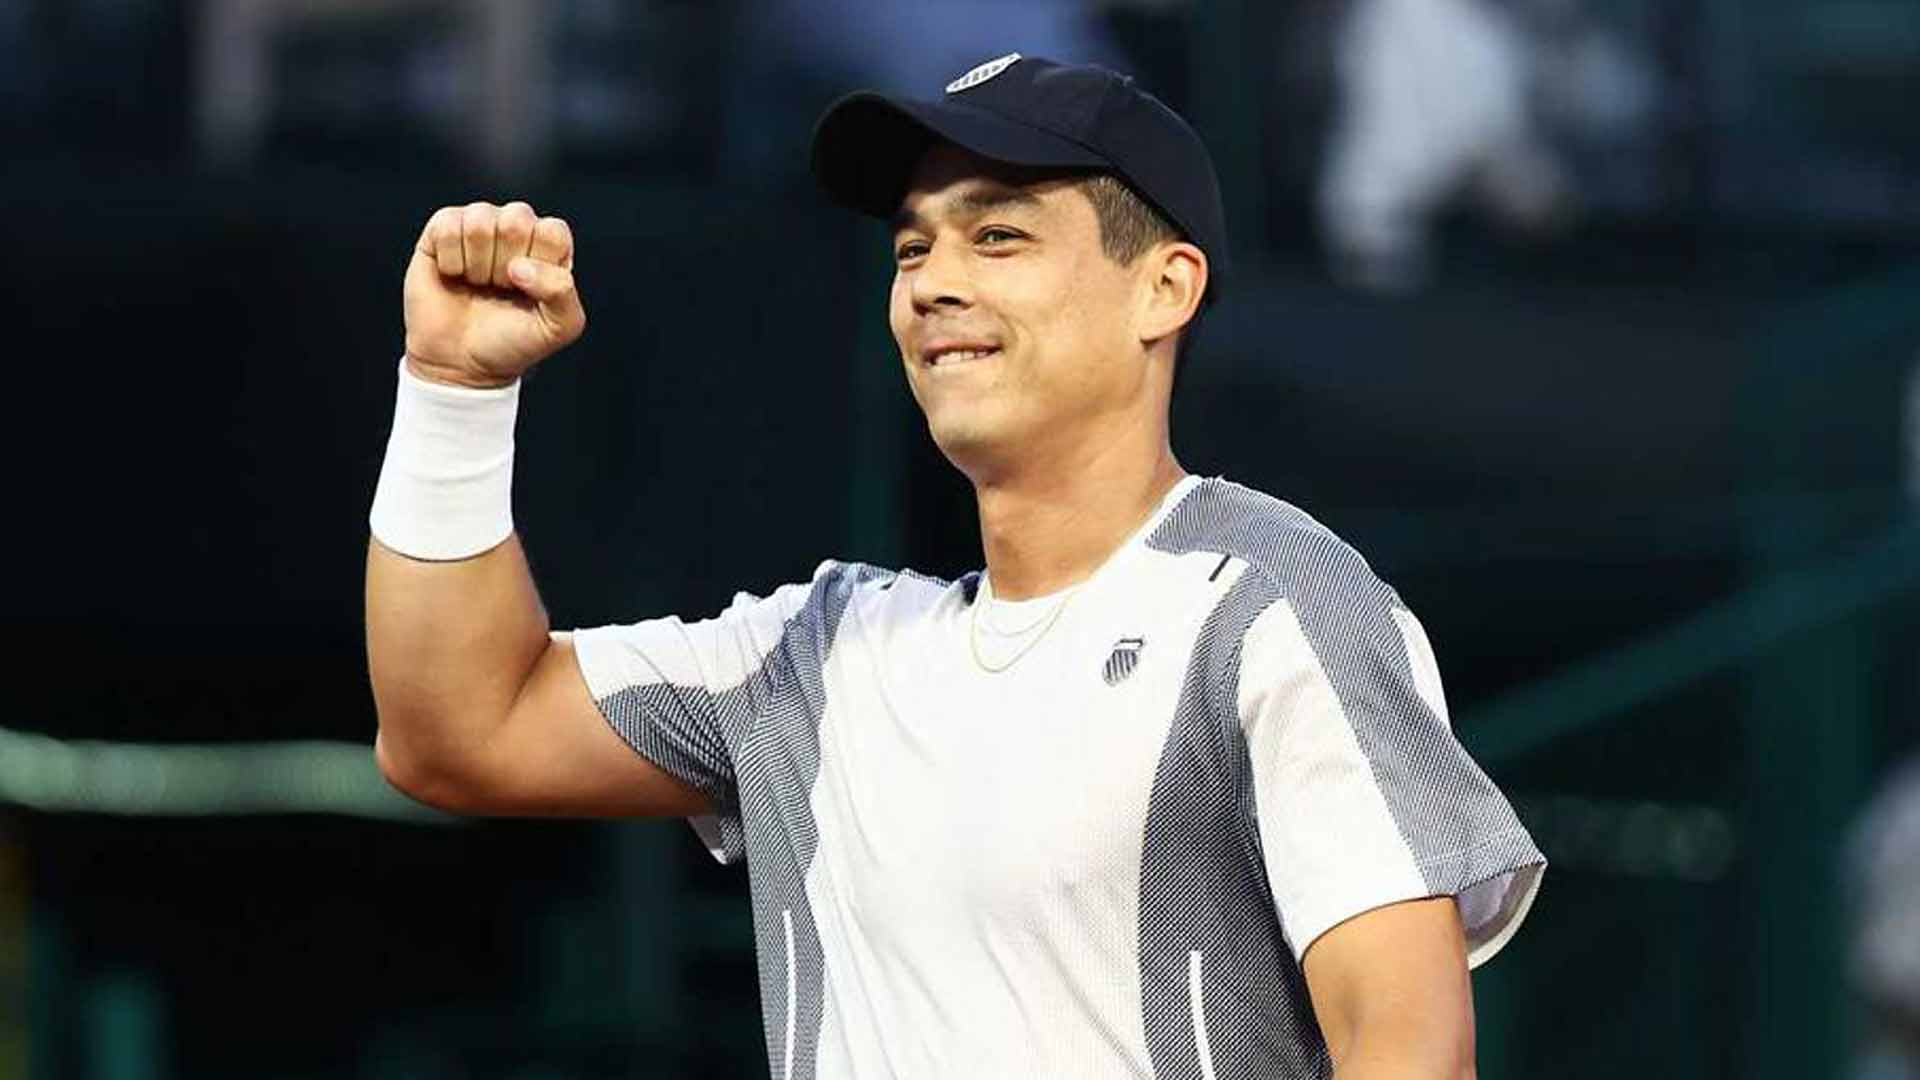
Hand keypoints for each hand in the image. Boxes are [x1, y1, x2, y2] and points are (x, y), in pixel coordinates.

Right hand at [403, 201, 585, 388]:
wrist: (461, 363)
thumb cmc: (511, 342)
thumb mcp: (559, 327)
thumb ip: (562, 291)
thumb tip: (520, 265)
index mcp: (548, 248)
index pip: (552, 230)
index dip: (539, 263)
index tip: (528, 291)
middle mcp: (515, 230)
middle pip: (516, 219)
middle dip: (505, 264)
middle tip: (501, 288)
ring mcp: (478, 226)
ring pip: (480, 220)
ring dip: (477, 263)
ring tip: (478, 283)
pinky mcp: (442, 230)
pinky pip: (447, 225)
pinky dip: (450, 259)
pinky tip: (455, 275)